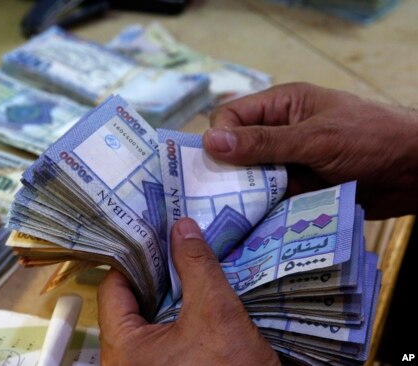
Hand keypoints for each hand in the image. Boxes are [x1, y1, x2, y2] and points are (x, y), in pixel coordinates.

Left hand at [97, 218, 278, 365]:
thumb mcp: (217, 314)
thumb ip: (197, 266)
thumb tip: (182, 228)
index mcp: (122, 347)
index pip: (114, 286)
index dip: (135, 257)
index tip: (158, 236)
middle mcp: (124, 360)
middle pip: (130, 302)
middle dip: (157, 273)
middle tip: (177, 246)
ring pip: (149, 319)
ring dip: (171, 294)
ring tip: (191, 266)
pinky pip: (164, 337)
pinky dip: (179, 316)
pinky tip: (200, 299)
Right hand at [203, 82, 417, 218]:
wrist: (416, 172)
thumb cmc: (370, 139)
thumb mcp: (314, 138)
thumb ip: (263, 142)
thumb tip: (211, 141)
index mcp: (281, 106)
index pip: (231, 117)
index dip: (219, 138)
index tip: (213, 165)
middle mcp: (279, 133)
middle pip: (236, 151)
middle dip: (226, 171)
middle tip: (216, 196)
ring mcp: (288, 163)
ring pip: (250, 179)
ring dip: (244, 194)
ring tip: (233, 214)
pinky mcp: (297, 189)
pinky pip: (269, 199)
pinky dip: (261, 210)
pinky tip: (253, 223)